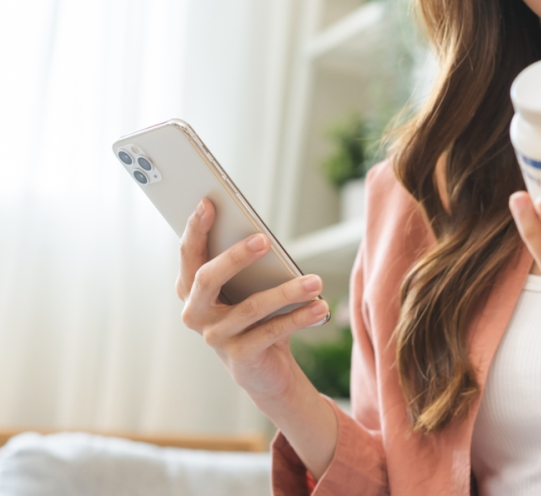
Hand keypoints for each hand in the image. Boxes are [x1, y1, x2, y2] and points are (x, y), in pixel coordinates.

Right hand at [176, 198, 329, 402]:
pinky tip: (320, 307)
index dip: (195, 229)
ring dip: (287, 291)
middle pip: (208, 279)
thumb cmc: (253, 315)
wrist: (262, 369)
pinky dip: (298, 318)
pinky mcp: (240, 356)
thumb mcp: (246, 287)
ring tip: (316, 281)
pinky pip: (271, 332)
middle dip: (234, 257)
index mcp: (191, 289)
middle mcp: (195, 313)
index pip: (189, 255)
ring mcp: (215, 337)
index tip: (208, 203)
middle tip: (264, 239)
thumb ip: (243, 264)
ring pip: (250, 308)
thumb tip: (259, 236)